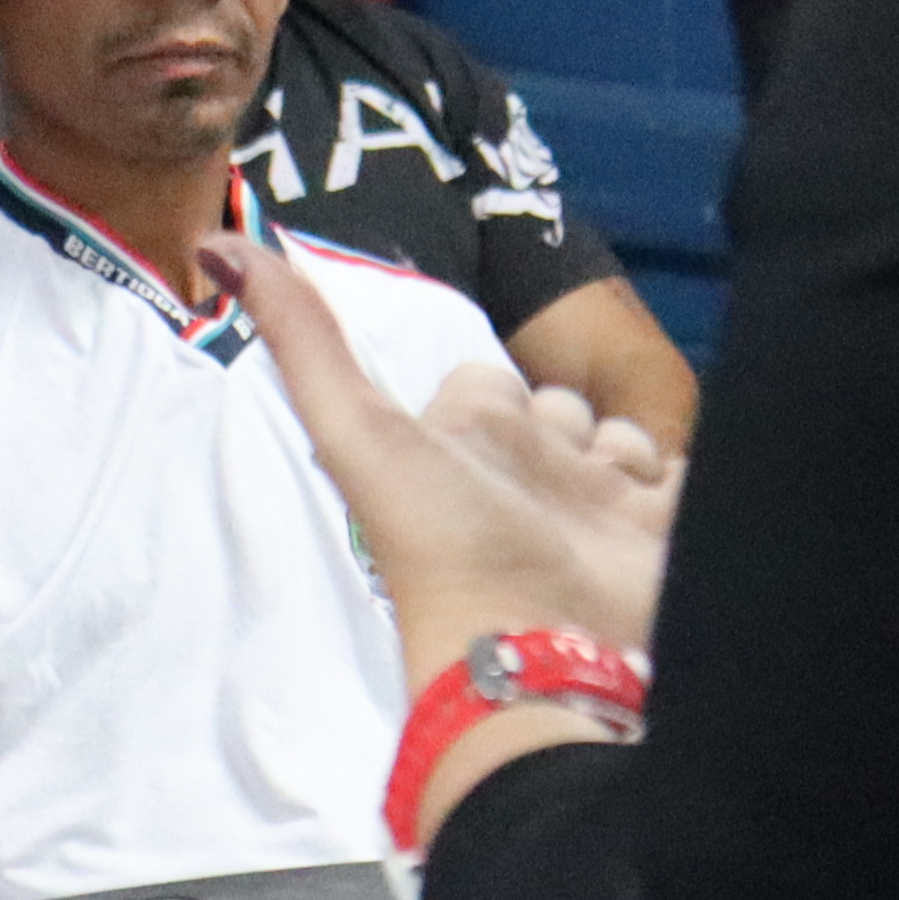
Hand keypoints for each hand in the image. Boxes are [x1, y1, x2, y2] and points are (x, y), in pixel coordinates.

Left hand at [216, 232, 677, 667]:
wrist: (542, 654)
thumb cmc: (443, 543)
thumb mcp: (360, 429)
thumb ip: (304, 340)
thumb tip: (213, 245)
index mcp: (465, 441)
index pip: (485, 383)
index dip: (493, 388)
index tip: (497, 411)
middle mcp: (529, 473)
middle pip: (561, 406)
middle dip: (570, 412)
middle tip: (563, 459)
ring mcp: (600, 508)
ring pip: (625, 440)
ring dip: (630, 447)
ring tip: (622, 485)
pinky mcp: (665, 536)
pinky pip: (685, 484)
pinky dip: (685, 483)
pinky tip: (676, 499)